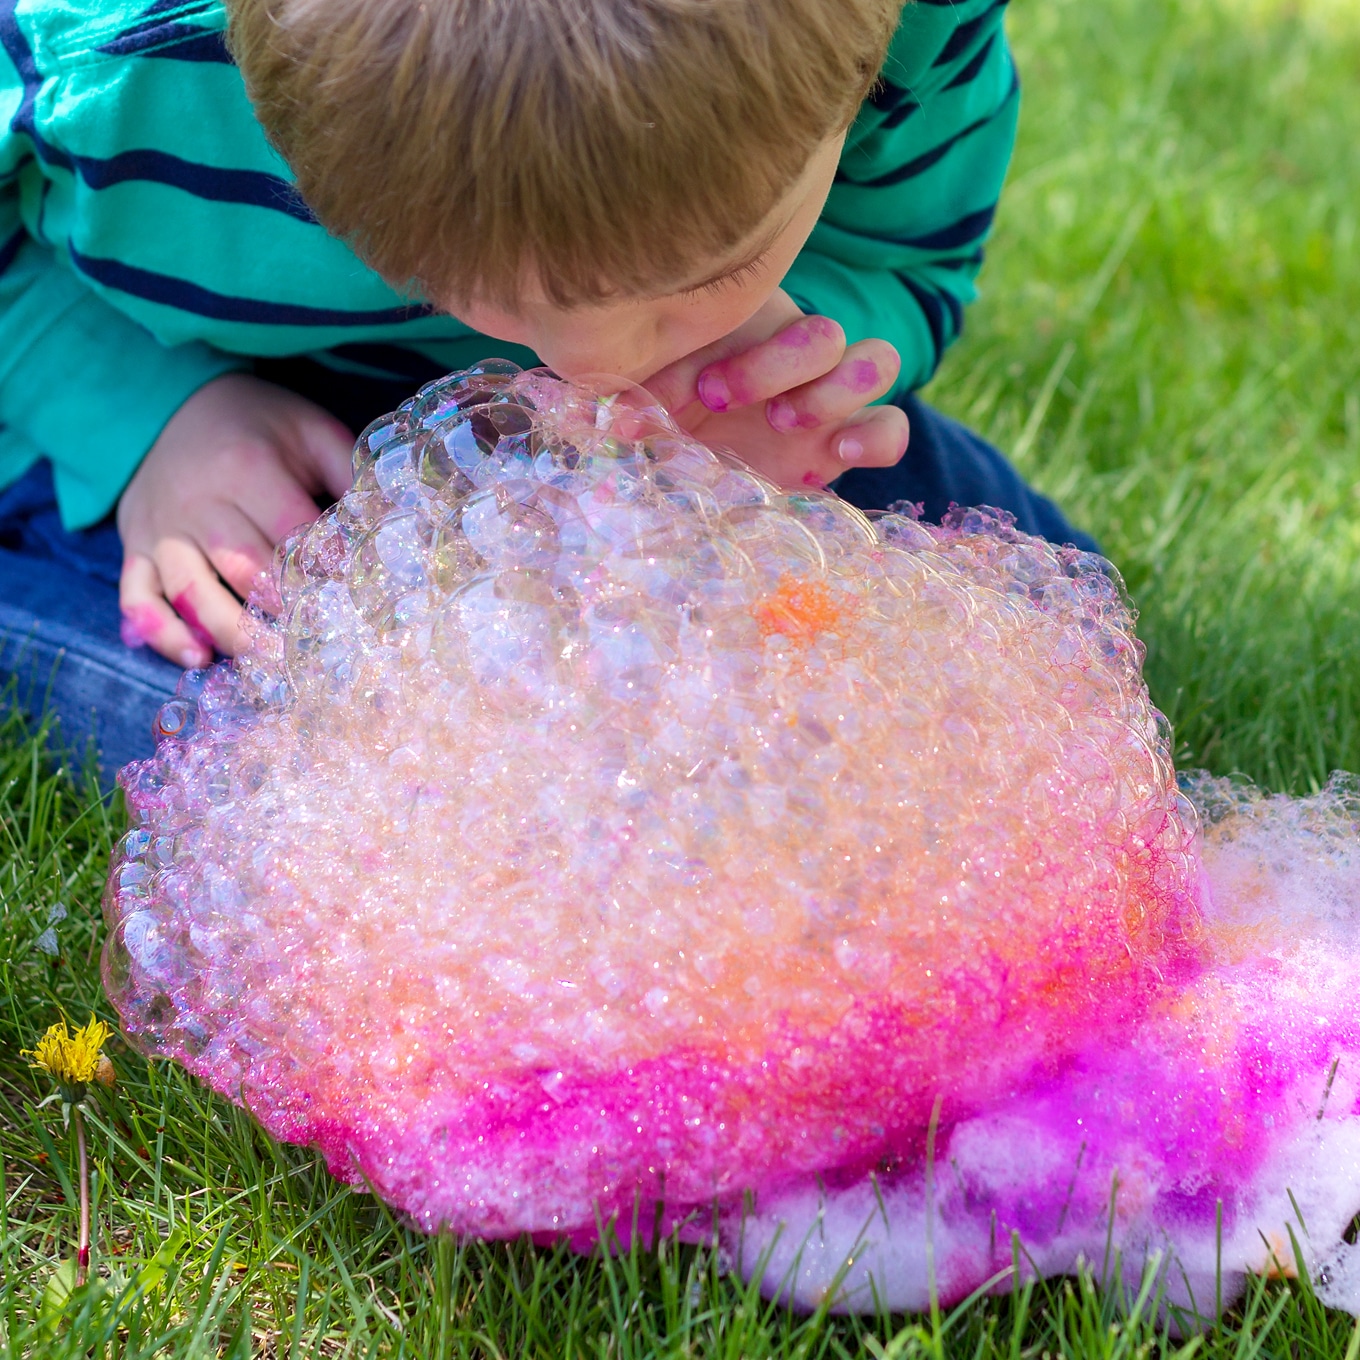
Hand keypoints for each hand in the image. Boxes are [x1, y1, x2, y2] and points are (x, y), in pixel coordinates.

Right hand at [116, 374, 353, 666]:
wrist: (170, 406)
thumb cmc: (256, 425)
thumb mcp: (308, 430)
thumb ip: (347, 473)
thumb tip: (389, 522)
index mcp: (248, 467)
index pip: (293, 532)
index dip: (326, 570)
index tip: (357, 601)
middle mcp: (199, 501)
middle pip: (244, 570)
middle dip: (285, 612)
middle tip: (323, 646)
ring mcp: (161, 528)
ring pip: (193, 592)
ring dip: (233, 634)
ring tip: (273, 664)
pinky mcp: (135, 547)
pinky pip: (137, 597)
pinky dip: (163, 633)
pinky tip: (199, 659)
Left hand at [644, 290, 909, 489]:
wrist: (672, 466)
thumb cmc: (654, 415)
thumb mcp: (640, 395)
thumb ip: (634, 391)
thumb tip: (619, 415)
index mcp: (753, 326)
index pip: (779, 309)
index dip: (753, 350)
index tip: (703, 387)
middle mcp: (796, 357)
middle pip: (828, 334)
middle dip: (780, 368)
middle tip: (723, 402)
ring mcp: (827, 400)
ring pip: (876, 363)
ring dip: (833, 393)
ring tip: (781, 422)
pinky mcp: (840, 448)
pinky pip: (890, 429)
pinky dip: (879, 437)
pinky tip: (843, 451)